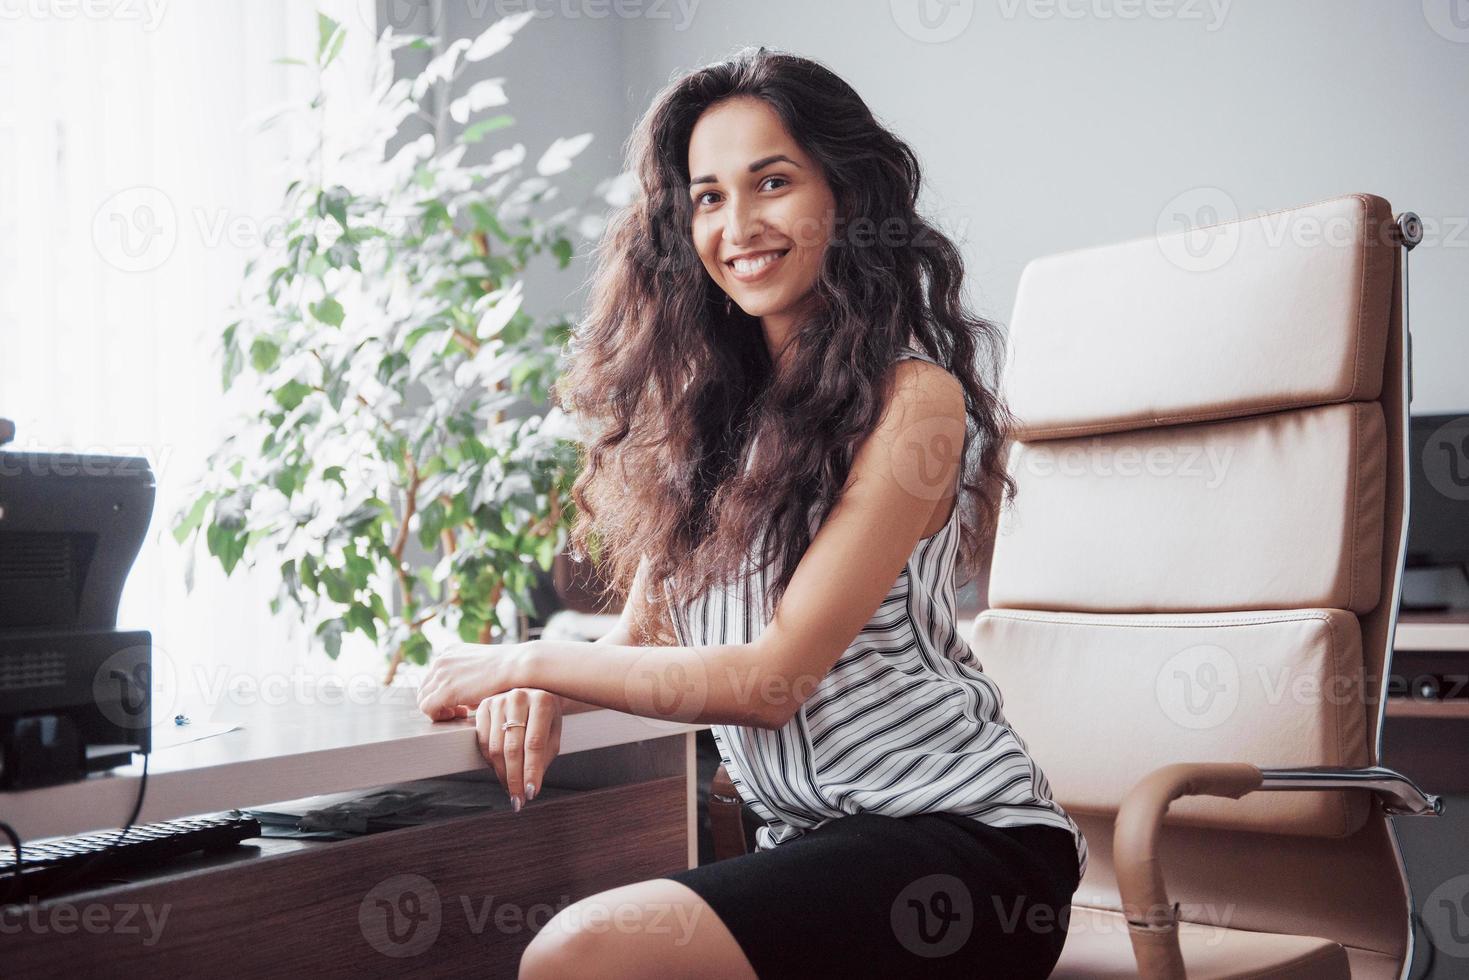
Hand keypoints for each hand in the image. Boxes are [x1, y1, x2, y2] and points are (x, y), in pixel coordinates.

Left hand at [416, 641, 531, 720]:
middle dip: (439, 702)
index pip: (434, 677)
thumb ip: (468, 681)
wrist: (517, 666)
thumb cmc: (509, 668)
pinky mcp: (445, 691)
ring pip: (423, 699)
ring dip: (439, 710)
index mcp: (450, 651)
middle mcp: (441, 659)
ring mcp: (441, 674)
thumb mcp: (483, 669)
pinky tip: (459, 715)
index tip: (462, 702)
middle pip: (425, 688)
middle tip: (459, 711)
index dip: (444, 692)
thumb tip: (464, 702)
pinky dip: (439, 716)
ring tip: (459, 714)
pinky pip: (427, 709)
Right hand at [474, 689, 561, 811]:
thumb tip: (529, 788)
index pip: (534, 744)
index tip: (531, 794)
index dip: (531, 771)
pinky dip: (490, 760)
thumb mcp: (553, 734)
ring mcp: (499, 699)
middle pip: (513, 748)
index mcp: (543, 701)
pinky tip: (500, 769)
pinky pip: (482, 740)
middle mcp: (519, 697)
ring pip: (495, 747)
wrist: (533, 689)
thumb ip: (543, 758)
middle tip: (518, 800)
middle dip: (515, 779)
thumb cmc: (545, 716)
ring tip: (511, 789)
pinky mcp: (483, 705)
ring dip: (502, 774)